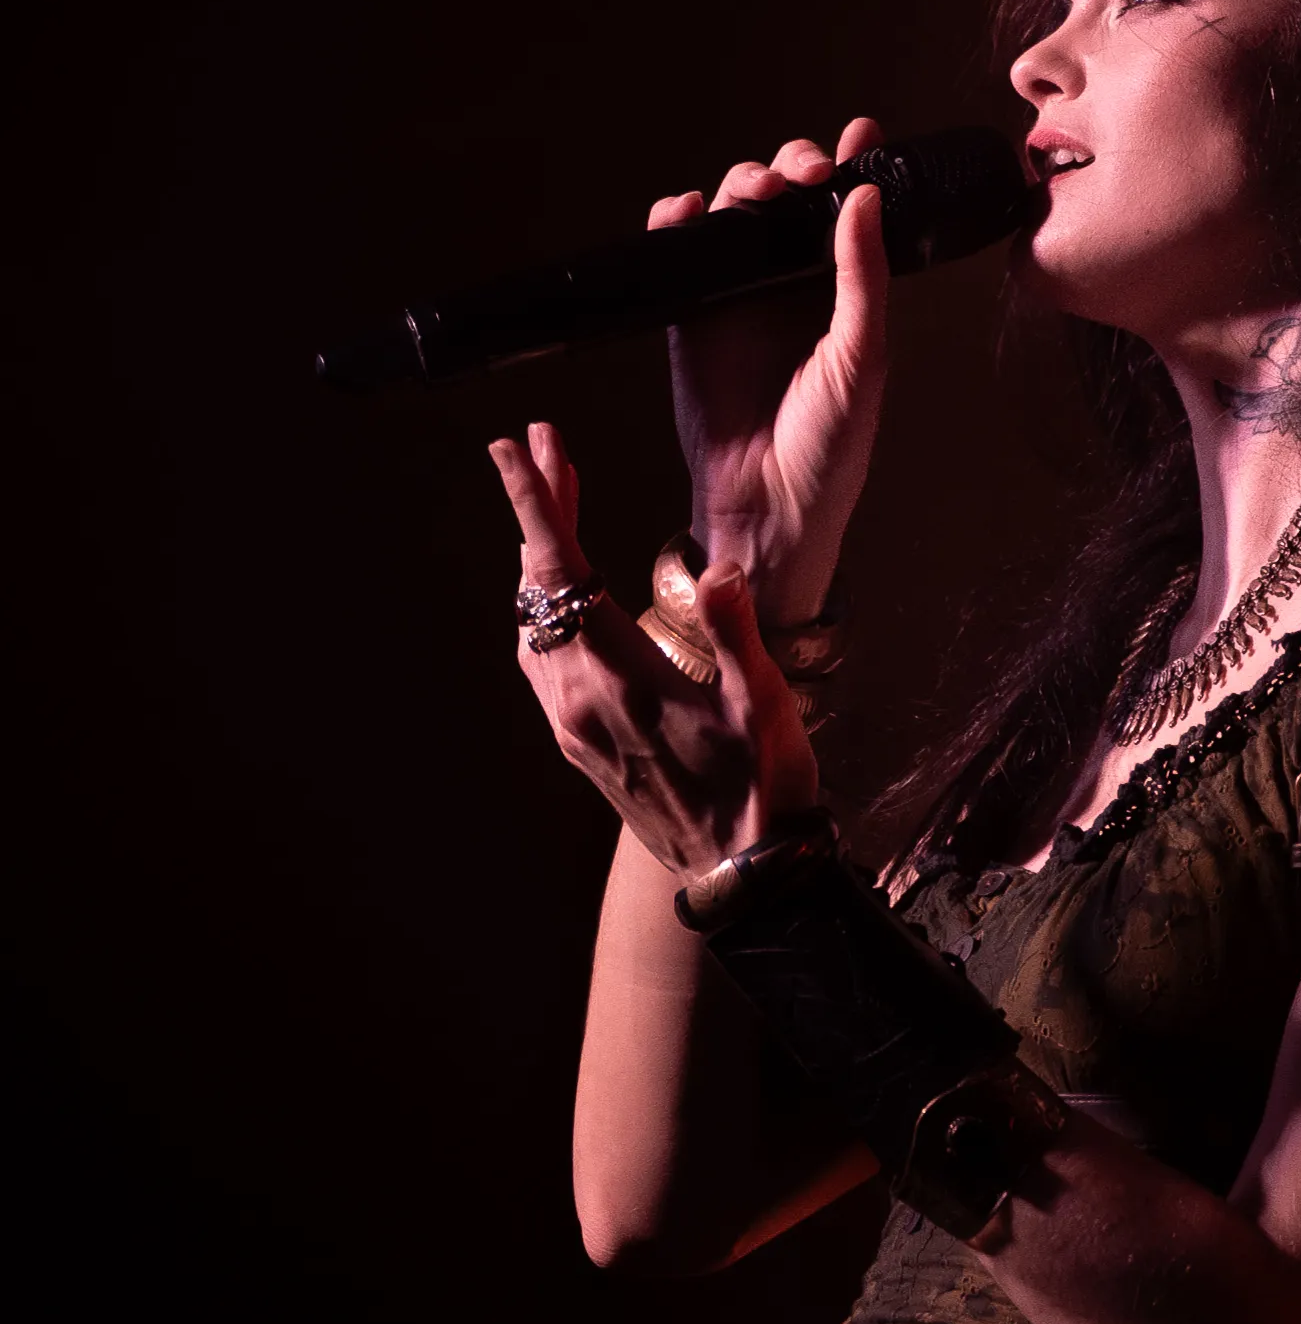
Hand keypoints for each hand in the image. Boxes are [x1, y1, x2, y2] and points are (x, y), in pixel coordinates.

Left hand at [490, 420, 819, 880]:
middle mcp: (580, 700)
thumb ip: (735, 632)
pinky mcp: (578, 744)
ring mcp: (573, 725)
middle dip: (541, 511)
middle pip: (539, 586)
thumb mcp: (764, 705)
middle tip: (548, 448)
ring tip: (562, 505)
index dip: (536, 504)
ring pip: (533, 622)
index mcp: (622, 679)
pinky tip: (568, 594)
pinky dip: (546, 608)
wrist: (743, 876)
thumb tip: (717, 570)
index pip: (563, 572)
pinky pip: (542, 661)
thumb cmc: (762, 789)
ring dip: (543, 560)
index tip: (514, 449)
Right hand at [654, 116, 888, 626]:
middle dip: (793, 167)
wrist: (766, 509)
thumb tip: (865, 196)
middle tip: (806, 175)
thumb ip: (863, 277)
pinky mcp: (689, 315)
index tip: (864, 137)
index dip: (854, 165)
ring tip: (756, 192)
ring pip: (732, 212)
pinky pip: (677, 252)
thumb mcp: (862, 358)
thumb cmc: (829, 449)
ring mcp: (737, 296)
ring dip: (741, 185)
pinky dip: (674, 221)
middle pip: (785, 195)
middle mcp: (791, 285)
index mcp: (842, 292)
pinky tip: (686, 211)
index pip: (849, 210)